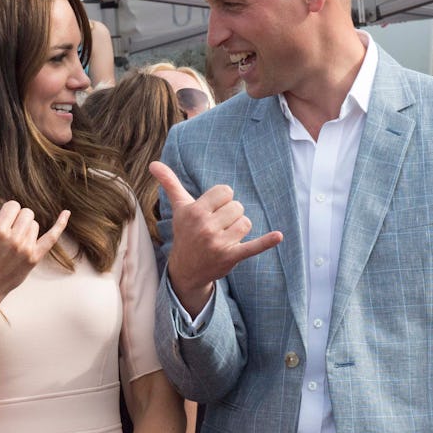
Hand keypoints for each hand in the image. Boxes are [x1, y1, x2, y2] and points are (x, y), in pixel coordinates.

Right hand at [0, 197, 69, 303]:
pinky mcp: (35, 258)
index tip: (1, 222)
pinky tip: (66, 213)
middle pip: (26, 213)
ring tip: (13, 242)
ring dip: (26, 228)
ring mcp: (26, 249)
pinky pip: (52, 237)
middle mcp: (14, 239)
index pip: (13, 206)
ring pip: (34, 224)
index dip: (7, 212)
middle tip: (7, 232)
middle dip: (17, 218)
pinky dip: (60, 224)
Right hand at [149, 161, 282, 314]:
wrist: (186, 269)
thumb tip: (153, 163)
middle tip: (216, 227)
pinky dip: (266, 242)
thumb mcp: (179, 207)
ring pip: (246, 222)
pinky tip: (278, 236)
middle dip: (230, 215)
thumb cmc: (185, 231)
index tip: (212, 210)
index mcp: (194, 211)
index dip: (222, 200)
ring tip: (224, 237)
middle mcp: (205, 226)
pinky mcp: (231, 256)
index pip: (225, 191)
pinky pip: (253, 246)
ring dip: (238, 229)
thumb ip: (169, 183)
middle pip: (237, 206)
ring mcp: (218, 243)